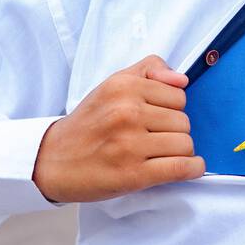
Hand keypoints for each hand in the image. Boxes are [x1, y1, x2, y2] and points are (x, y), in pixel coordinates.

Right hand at [32, 54, 204, 202]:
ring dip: (179, 152)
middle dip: (174, 131)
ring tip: (160, 154)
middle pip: (184, 121)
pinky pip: (181, 167)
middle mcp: (127, 112)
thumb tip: (182, 79)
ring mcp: (130, 144)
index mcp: (123, 87)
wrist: (52, 160)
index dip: (171, 109)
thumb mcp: (112, 84)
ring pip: (185, 144)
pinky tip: (188, 168)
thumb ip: (148, 70)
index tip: (156, 118)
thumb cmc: (88, 123)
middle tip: (154, 139)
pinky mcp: (133, 174)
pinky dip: (192, 169)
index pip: (178, 95)